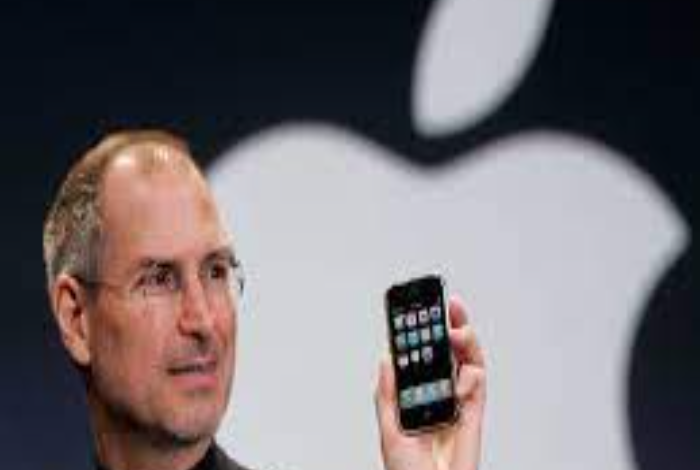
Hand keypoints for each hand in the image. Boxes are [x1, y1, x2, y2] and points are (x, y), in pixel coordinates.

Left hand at [375, 297, 486, 469]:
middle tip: (447, 305)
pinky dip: (473, 377)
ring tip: (457, 331)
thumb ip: (388, 395)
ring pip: (468, 362)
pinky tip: (463, 378)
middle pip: (448, 352)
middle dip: (450, 325)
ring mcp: (458, 402)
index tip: (417, 308)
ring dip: (465, 342)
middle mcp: (439, 394)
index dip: (421, 331)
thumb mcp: (390, 430)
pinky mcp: (474, 415)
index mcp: (415, 394)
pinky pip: (479, 388)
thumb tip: (386, 358)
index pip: (420, 355)